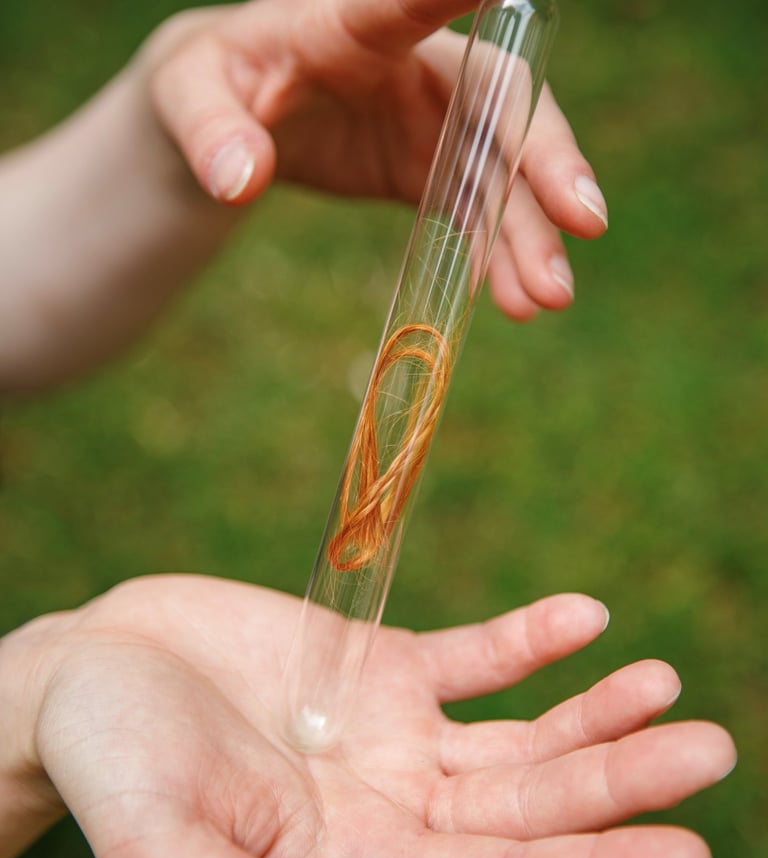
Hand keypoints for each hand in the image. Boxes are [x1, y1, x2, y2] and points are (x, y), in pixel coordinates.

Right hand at [7, 576, 733, 857]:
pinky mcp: (382, 666)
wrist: (93, 672)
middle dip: (619, 781)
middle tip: (710, 749)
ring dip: (595, 711)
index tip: (684, 850)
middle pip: (531, 807)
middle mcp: (392, 806)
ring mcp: (395, 733)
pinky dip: (530, 639)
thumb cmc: (110, 766)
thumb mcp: (159, 847)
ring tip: (665, 684)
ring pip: (521, 734)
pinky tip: (585, 618)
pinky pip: (476, 657)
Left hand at [141, 0, 607, 320]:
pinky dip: (495, 254)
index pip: (416, 1)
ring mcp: (429, 119)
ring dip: (527, 235)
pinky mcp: (429, 166)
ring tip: (545, 299)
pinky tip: (512, 299)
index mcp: (350, 24)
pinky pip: (475, 211)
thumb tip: (240, 183)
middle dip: (543, 165)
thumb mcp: (187, 100)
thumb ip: (211, 134)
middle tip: (584, 224)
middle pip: (500, 107)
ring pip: (500, 173)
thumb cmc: (209, 85)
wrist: (231, 114)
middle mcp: (413, 65)